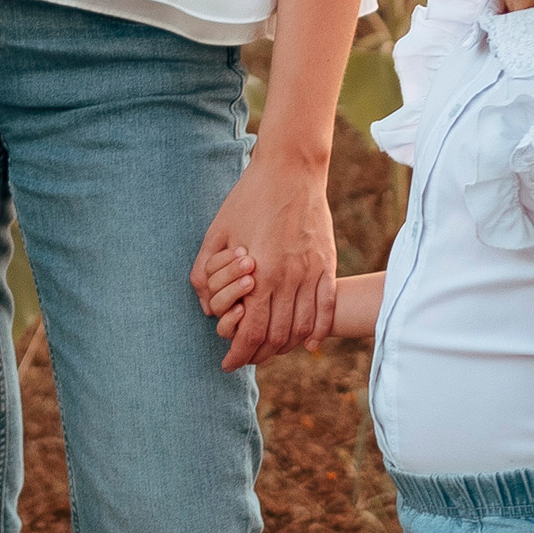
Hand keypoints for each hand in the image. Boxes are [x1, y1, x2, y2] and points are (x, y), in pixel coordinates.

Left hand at [190, 154, 336, 368]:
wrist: (290, 169)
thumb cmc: (248, 198)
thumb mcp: (217, 233)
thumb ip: (206, 272)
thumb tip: (206, 308)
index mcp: (260, 273)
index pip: (251, 332)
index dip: (239, 354)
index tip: (229, 363)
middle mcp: (289, 278)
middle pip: (277, 336)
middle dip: (259, 355)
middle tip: (247, 359)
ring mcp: (312, 272)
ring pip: (302, 327)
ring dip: (286, 347)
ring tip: (270, 351)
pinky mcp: (327, 264)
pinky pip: (326, 308)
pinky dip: (318, 331)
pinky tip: (308, 344)